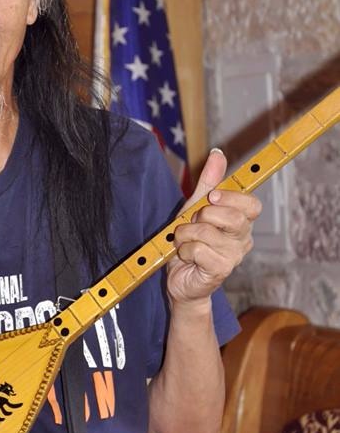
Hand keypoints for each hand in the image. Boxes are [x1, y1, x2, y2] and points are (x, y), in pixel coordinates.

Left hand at [166, 149, 261, 306]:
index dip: (232, 197)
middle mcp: (242, 239)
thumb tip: (218, 153)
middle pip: (233, 217)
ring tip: (183, 241)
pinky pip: (197, 250)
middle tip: (193, 222)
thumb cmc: (189, 241)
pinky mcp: (220, 271)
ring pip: (207, 232)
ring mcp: (233, 257)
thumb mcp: (194, 207)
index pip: (252, 204)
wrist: (179, 278)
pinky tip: (186, 257)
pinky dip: (184, 250)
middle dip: (203, 215)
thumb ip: (208, 183)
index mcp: (241, 222)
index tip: (212, 196)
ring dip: (185, 234)